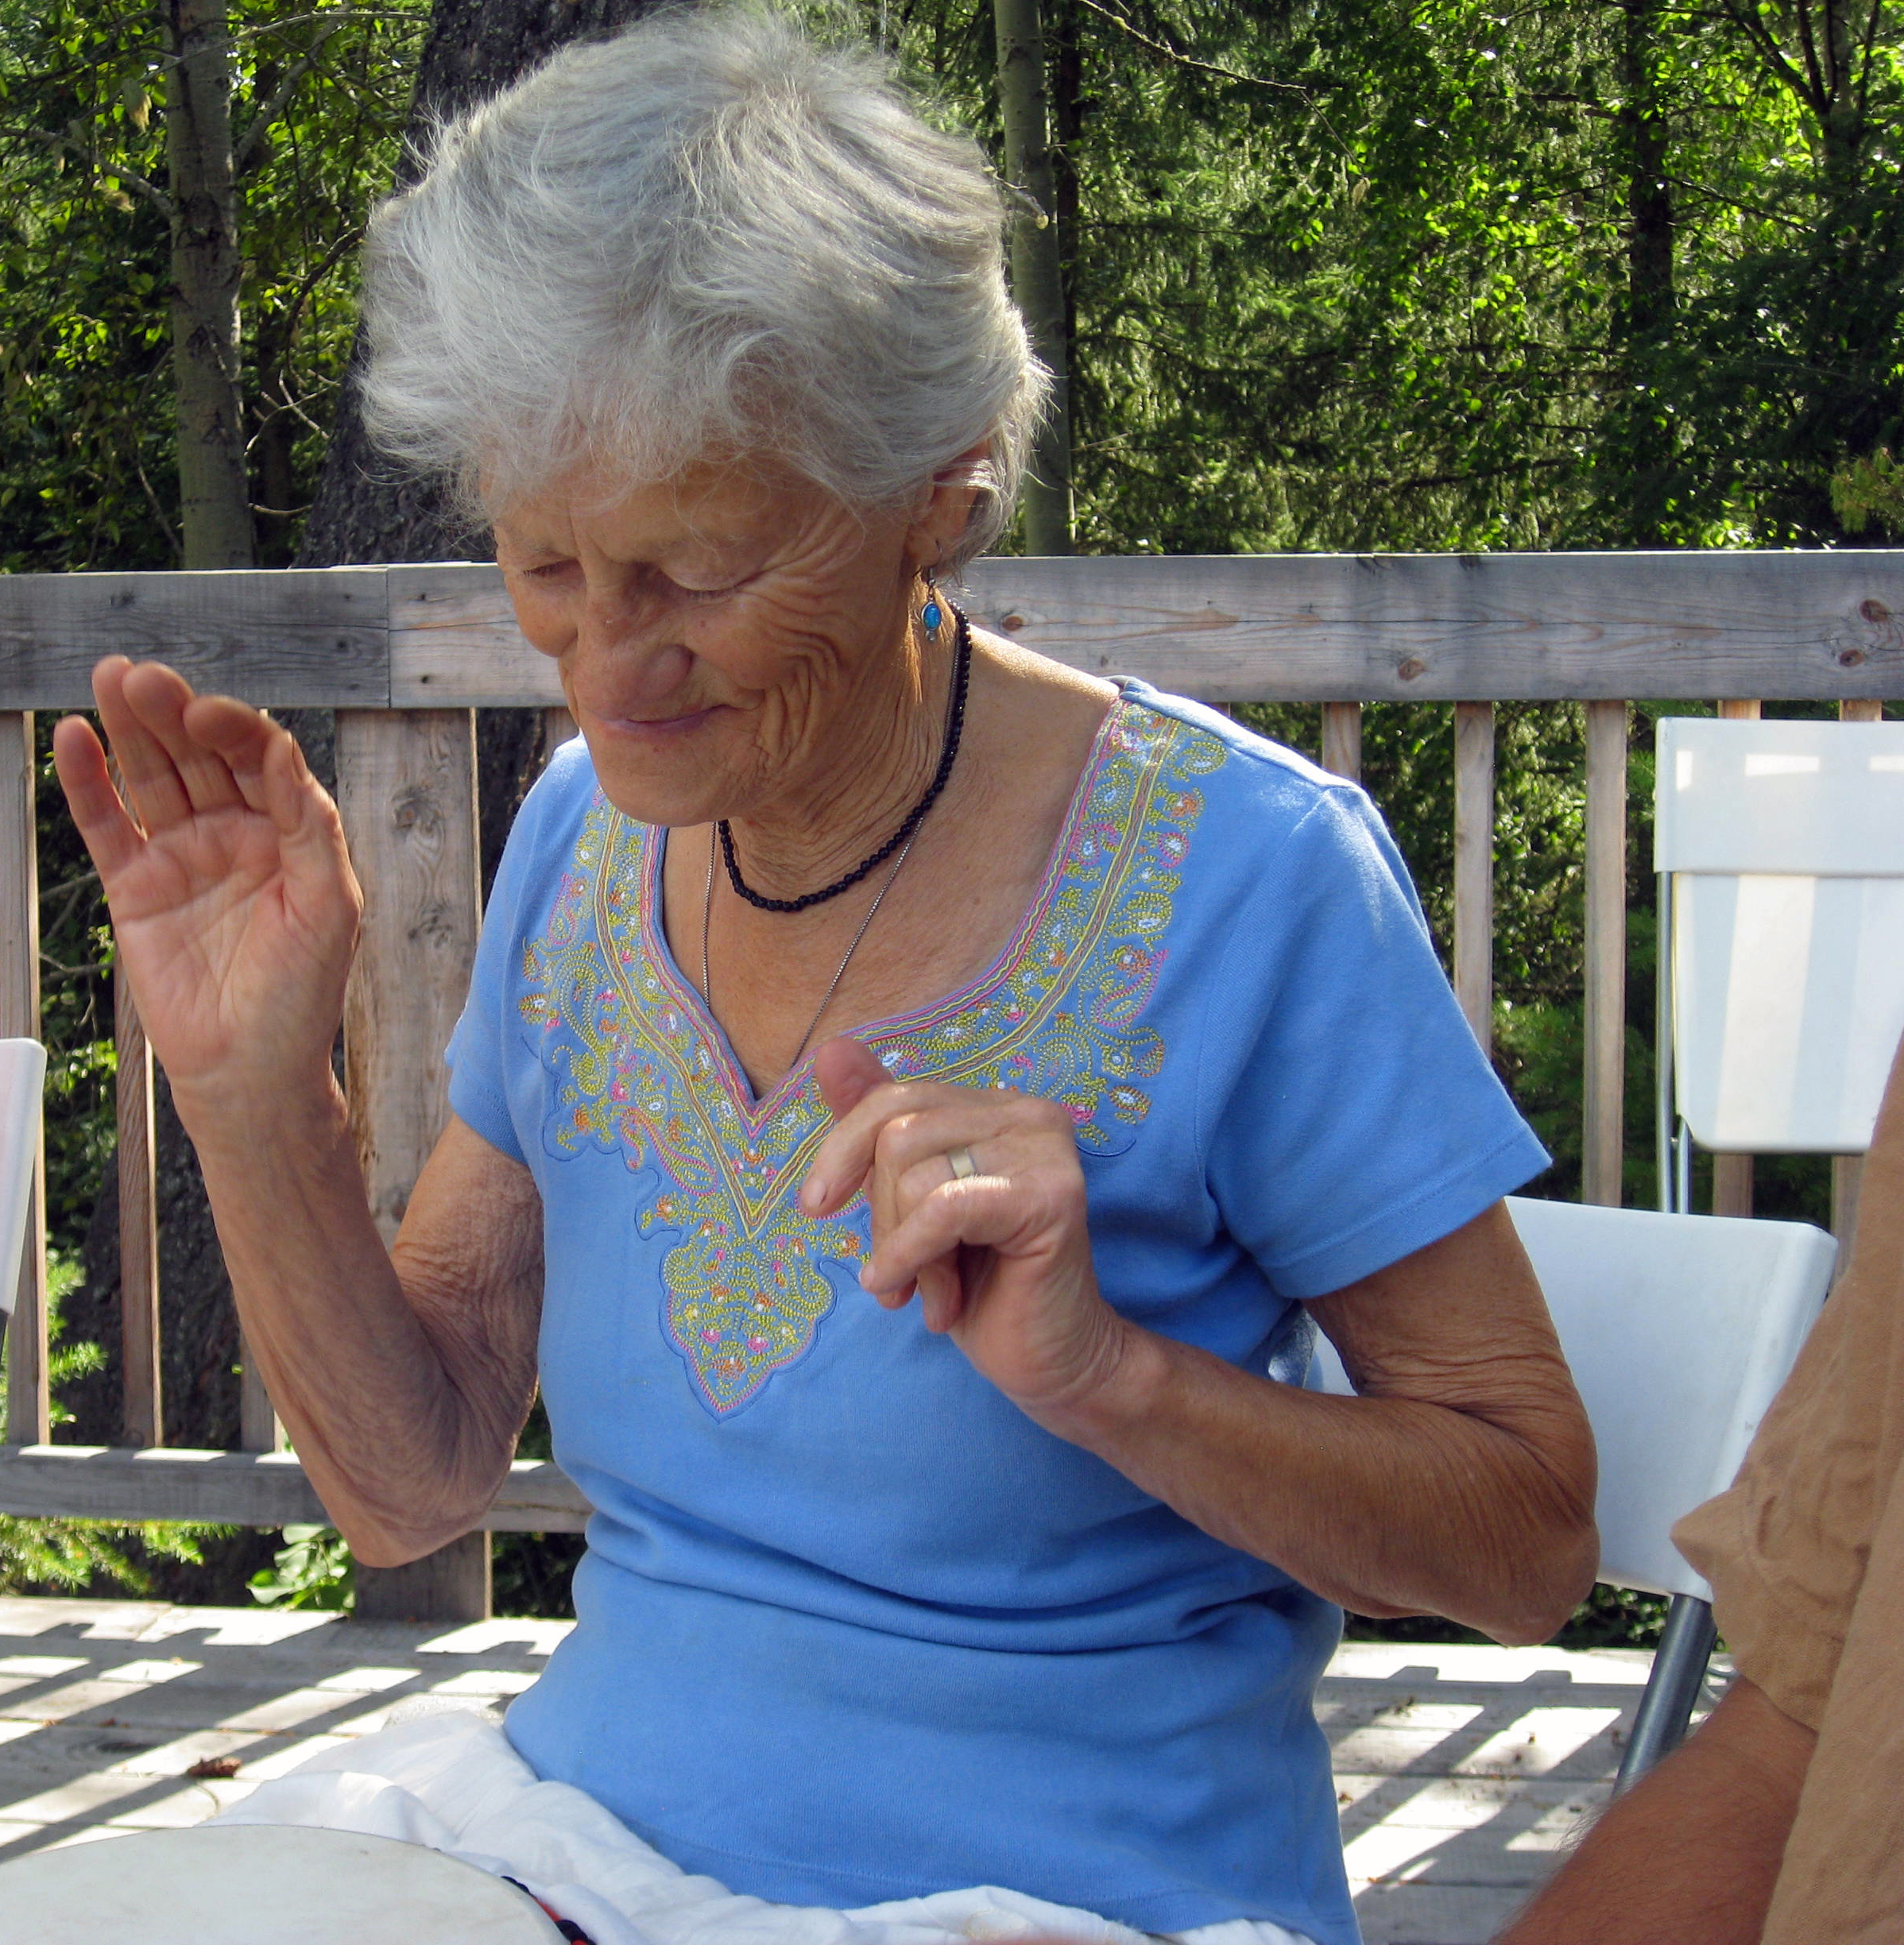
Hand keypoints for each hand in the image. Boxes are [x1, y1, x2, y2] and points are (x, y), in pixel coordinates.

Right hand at [52, 658, 361, 1123]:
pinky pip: (107, 825)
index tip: (207, 713)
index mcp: (291, 831)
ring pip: (152, 776)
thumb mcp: (330, 905)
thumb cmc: (303, 994)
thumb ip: (311, 825)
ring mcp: (183, 855)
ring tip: (110, 679)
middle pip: (199, 756)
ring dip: (130, 729)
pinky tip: (76, 738)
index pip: (260, 759)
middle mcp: (236, 832)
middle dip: (173, 713)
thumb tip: (285, 749)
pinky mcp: (136, 885)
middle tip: (143, 677)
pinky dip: (88, 783)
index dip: (235, 728)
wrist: (250, 1069)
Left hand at [800, 1037, 1131, 1422]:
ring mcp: (1046, 1148)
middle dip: (881, 1216)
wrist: (1051, 1360)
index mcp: (997, 1106)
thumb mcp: (910, 1203)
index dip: (843, 1152)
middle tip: (902, 1274)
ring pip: (914, 1173)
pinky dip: (913, 1256)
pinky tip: (920, 1298)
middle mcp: (1029, 1111)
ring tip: (932, 1291)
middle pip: (896, 1134)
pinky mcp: (1052, 1195)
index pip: (893, 1099)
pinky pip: (943, 1208)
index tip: (817, 1207)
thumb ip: (877, 1126)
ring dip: (905, 1250)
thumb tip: (830, 1049)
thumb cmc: (979, 1285)